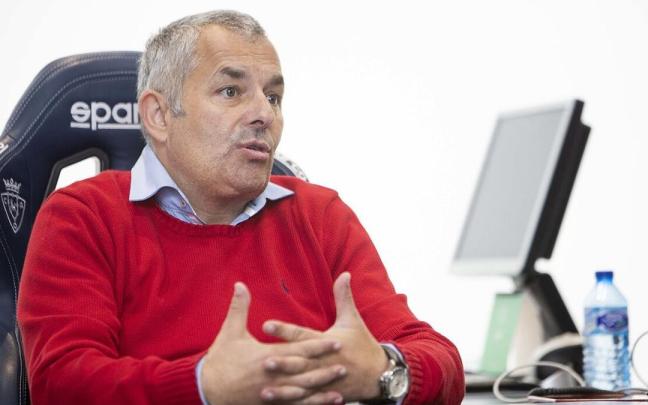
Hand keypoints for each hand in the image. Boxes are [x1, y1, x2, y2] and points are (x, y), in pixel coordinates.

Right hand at [201, 282, 346, 404]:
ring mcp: (272, 393)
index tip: (335, 342)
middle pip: (304, 374)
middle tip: (344, 365)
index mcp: (266, 357)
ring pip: (301, 393)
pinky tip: (322, 404)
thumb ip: (239, 307)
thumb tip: (240, 284)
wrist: (206, 389)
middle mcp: (272, 376)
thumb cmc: (220, 360)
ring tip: (339, 387)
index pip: (298, 351)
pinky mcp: (269, 404)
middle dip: (325, 370)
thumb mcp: (229, 332)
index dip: (318, 347)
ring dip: (321, 390)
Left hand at [262, 273, 389, 401]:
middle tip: (263, 360)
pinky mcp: (326, 394)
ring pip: (301, 384)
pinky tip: (273, 399)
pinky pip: (306, 399)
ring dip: (283, 386)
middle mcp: (326, 362)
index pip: (303, 334)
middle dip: (284, 362)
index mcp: (329, 342)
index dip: (285, 330)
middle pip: (301, 361)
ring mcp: (326, 380)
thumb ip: (344, 297)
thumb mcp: (353, 320)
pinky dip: (290, 400)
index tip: (266, 324)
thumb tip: (345, 274)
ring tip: (264, 386)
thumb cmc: (363, 344)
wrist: (380, 375)